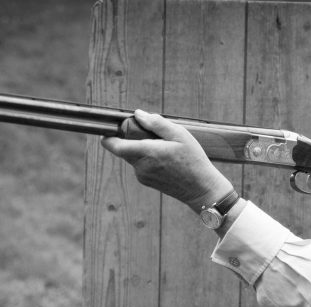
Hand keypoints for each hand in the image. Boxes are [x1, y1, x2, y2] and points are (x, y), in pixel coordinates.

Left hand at [101, 110, 233, 211]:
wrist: (201, 189)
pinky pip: (141, 165)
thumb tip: (138, 114)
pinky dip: (149, 158)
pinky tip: (168, 160)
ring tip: (167, 150)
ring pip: (134, 156)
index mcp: (146, 152)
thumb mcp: (180, 135)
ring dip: (144, 149)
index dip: (108, 136)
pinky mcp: (147, 181)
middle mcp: (140, 166)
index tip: (113, 127)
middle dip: (134, 138)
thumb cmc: (193, 160)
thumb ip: (157, 123)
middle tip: (155, 135)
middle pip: (125, 148)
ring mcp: (142, 176)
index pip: (114, 145)